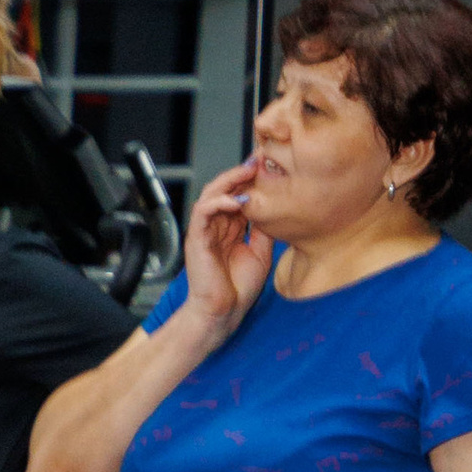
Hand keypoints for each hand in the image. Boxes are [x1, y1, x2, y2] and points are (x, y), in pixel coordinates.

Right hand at [180, 156, 273, 341]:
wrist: (222, 312)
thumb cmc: (238, 288)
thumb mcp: (261, 251)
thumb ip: (263, 228)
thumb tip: (274, 207)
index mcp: (229, 228)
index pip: (238, 194)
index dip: (251, 179)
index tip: (269, 165)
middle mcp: (216, 225)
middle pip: (225, 188)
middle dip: (241, 171)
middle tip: (260, 159)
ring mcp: (205, 231)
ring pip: (211, 193)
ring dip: (229, 180)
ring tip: (248, 171)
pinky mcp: (197, 238)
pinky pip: (203, 211)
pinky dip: (218, 202)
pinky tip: (236, 200)